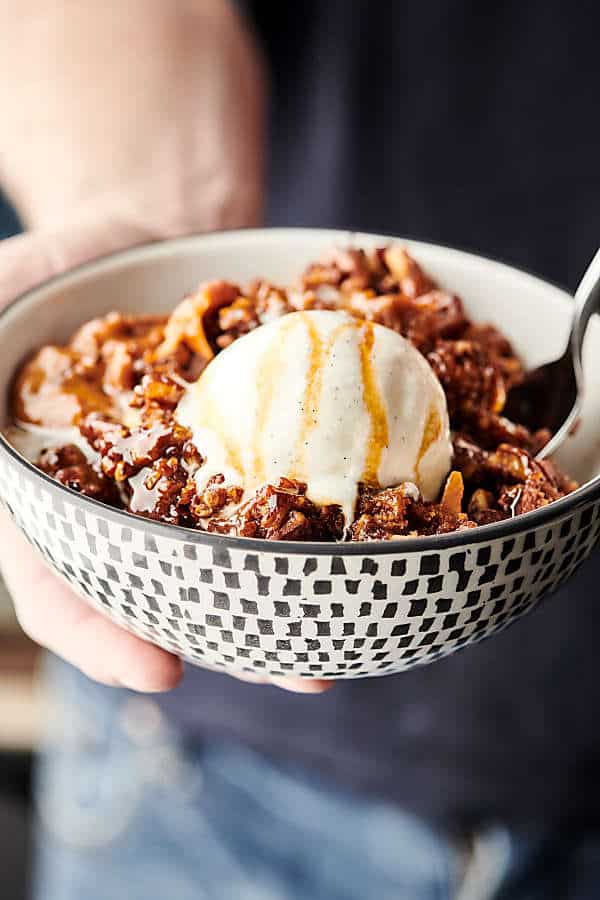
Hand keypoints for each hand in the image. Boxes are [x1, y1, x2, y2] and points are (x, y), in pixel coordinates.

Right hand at [0, 222, 331, 693]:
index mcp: (51, 499)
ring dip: (301, 597)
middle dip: (236, 641)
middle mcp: (127, 509)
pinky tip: (386, 529)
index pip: (57, 585)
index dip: (99, 635)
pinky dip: (331, 514)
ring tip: (358, 632)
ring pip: (242, 558)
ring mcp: (195, 485)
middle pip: (172, 596)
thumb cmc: (55, 271)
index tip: (160, 671)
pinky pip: (290, 486)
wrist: (142, 239)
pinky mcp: (253, 450)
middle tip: (302, 672)